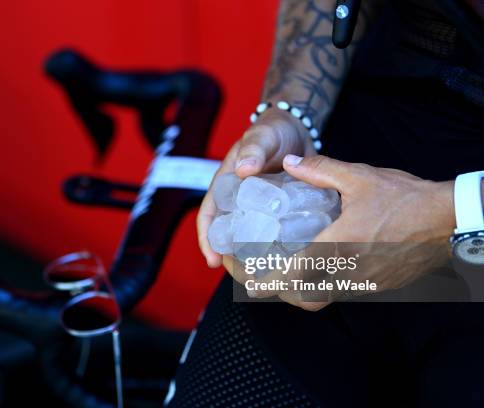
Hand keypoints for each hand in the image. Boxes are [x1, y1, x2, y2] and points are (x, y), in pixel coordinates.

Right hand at [197, 108, 315, 267]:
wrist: (296, 129)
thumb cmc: (272, 130)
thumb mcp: (261, 136)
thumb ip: (253, 149)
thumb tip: (243, 170)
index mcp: (226, 185)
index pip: (210, 216)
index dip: (208, 239)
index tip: (213, 260)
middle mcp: (240, 201)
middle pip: (229, 234)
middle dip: (233, 257)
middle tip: (245, 277)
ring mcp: (261, 209)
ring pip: (253, 238)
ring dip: (257, 257)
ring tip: (268, 275)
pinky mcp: (280, 213)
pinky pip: (277, 234)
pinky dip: (280, 248)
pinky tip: (291, 260)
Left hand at [247, 154, 455, 310]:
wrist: (449, 221)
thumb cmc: (406, 200)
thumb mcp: (359, 178)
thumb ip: (320, 172)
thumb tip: (291, 164)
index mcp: (336, 248)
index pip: (291, 276)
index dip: (264, 281)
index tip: (246, 279)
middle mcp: (347, 273)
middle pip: (301, 297)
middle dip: (276, 290)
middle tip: (260, 273)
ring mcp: (364, 284)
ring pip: (321, 297)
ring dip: (298, 289)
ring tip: (283, 269)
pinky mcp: (377, 286)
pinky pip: (341, 292)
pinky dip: (322, 285)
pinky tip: (317, 265)